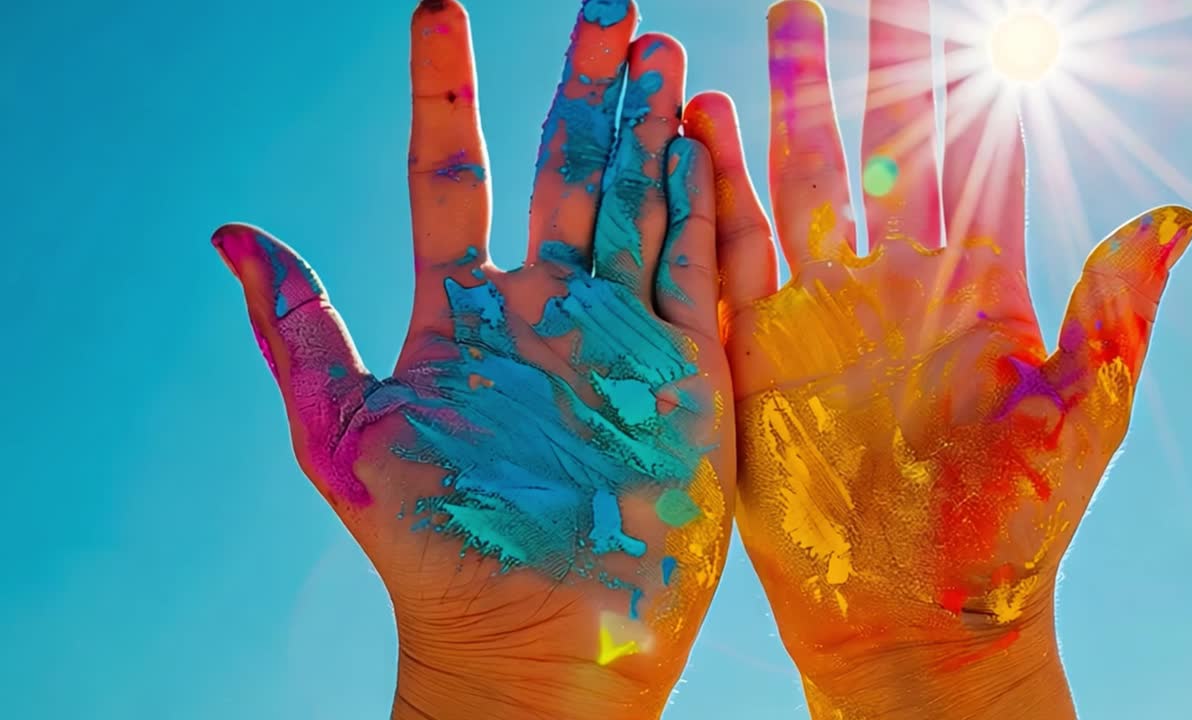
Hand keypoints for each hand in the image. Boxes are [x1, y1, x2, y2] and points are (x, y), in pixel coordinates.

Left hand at [212, 2, 731, 718]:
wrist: (529, 639)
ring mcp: (619, 334)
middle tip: (603, 2)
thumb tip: (229, 230)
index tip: (435, 6)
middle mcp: (546, 310)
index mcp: (463, 313)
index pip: (452, 176)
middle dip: (582, 85)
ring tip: (655, 46)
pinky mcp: (684, 371)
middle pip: (568, 172)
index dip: (445, 91)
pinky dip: (699, 201)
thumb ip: (300, 326)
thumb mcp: (342, 429)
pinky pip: (695, 269)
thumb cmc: (429, 547)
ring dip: (648, 125)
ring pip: (638, 203)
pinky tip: (698, 133)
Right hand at [684, 0, 1191, 716]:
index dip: (958, 79)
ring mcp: (820, 315)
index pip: (968, 152)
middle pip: (873, 147)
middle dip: (857, 67)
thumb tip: (1180, 213)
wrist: (914, 613)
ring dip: (780, 110)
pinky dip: (712, 194)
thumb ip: (1112, 314)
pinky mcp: (757, 355)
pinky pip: (730, 259)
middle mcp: (893, 285)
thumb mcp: (1078, 417)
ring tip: (772, 28)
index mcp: (975, 288)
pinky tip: (696, 130)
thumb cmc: (1009, 528)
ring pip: (796, 185)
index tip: (951, 6)